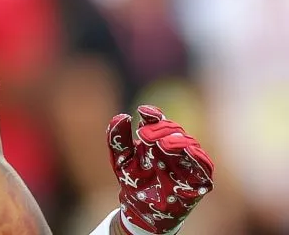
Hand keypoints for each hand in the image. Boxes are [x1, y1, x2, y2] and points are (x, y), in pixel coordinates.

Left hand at [106, 105, 213, 233]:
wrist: (139, 211)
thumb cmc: (133, 182)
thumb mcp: (121, 159)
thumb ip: (118, 139)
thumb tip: (122, 115)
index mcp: (156, 140)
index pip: (158, 122)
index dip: (153, 115)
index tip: (143, 111)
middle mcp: (173, 149)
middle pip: (175, 131)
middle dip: (161, 130)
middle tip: (145, 135)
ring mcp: (186, 164)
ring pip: (191, 145)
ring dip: (178, 141)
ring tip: (162, 144)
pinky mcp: (198, 180)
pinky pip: (205, 166)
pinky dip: (198, 157)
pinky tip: (187, 151)